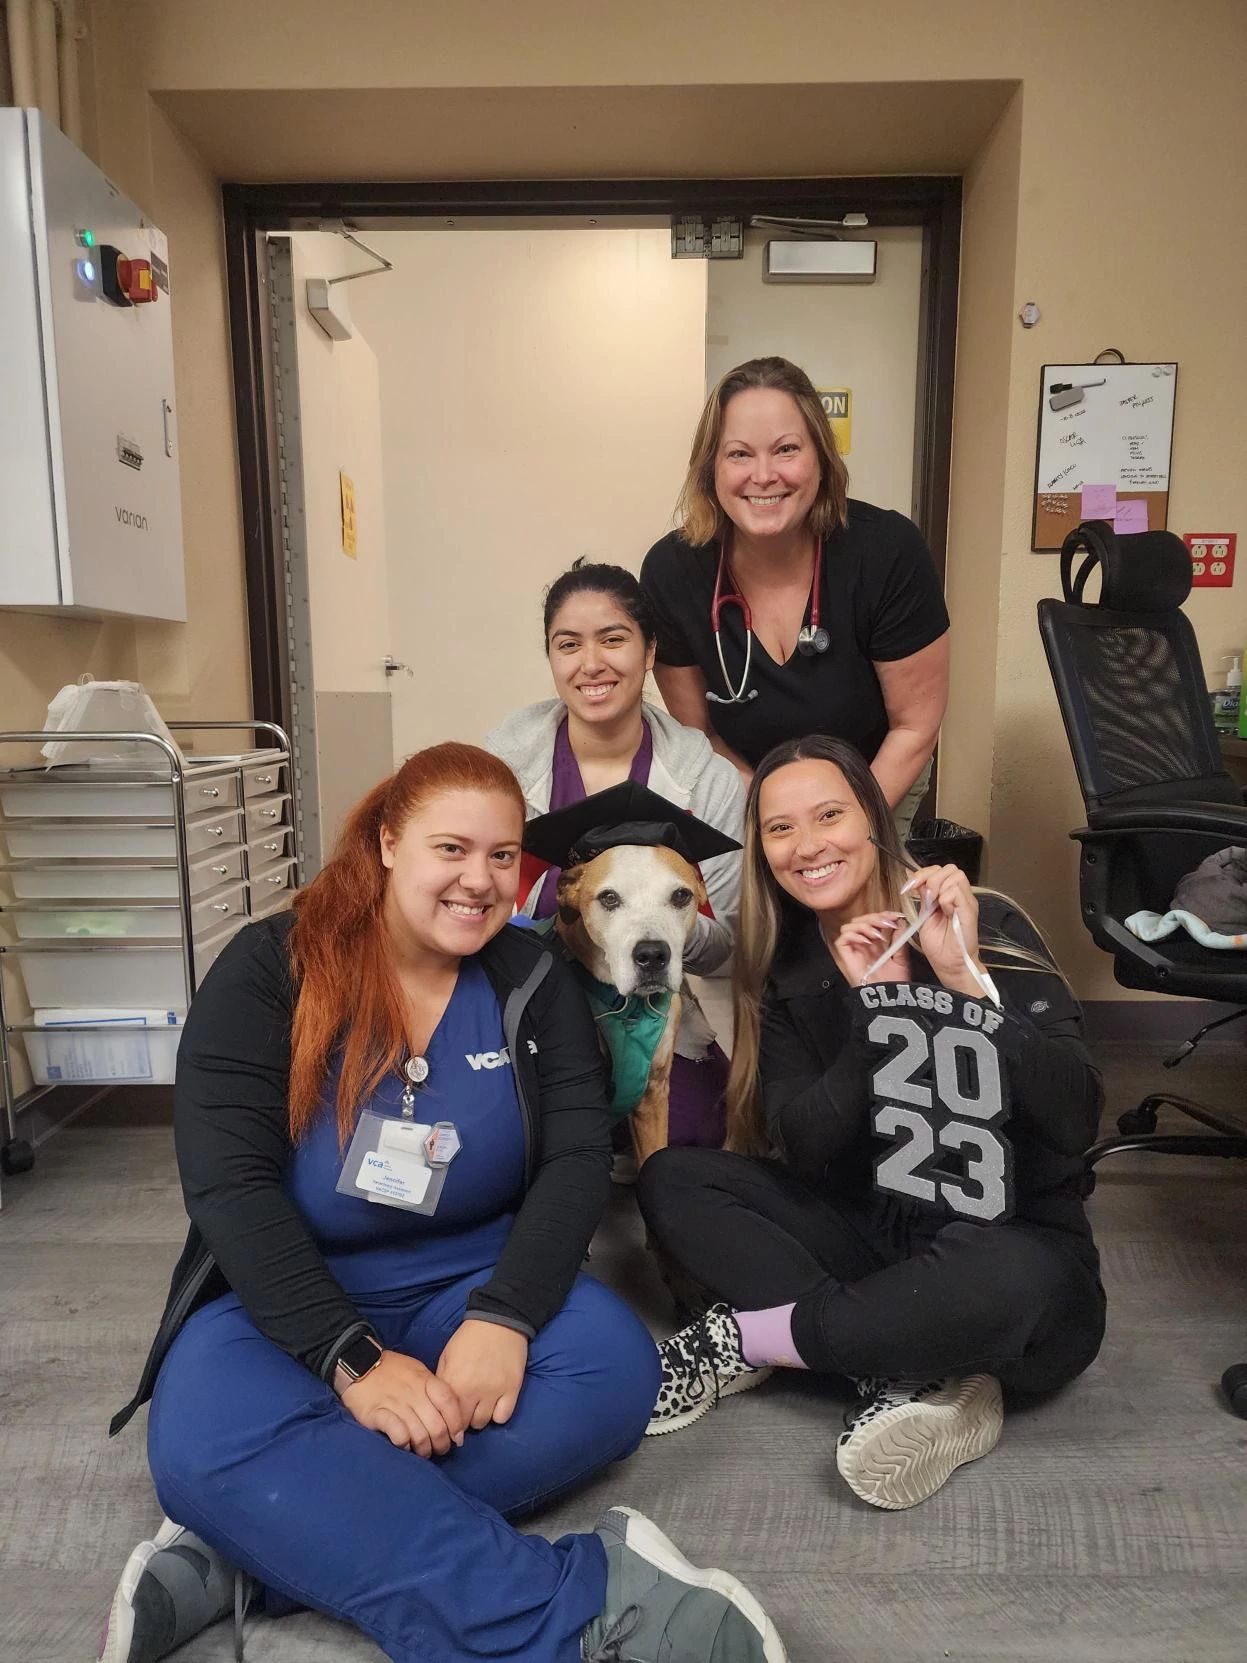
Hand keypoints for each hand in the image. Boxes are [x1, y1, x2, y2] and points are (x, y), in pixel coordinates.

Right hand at [339, 1350, 465, 1456]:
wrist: (358, 1363)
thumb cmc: (392, 1370)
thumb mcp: (417, 1371)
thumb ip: (432, 1389)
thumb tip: (450, 1415)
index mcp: (425, 1380)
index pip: (450, 1403)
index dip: (457, 1423)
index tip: (456, 1436)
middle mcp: (414, 1393)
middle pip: (437, 1425)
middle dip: (442, 1444)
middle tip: (440, 1449)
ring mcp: (396, 1404)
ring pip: (420, 1435)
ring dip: (424, 1449)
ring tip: (423, 1452)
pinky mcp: (377, 1414)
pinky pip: (398, 1434)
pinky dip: (404, 1444)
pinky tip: (404, 1446)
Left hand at [437, 1319, 528, 1429]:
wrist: (498, 1320)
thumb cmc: (469, 1338)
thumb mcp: (447, 1356)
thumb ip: (443, 1382)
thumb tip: (440, 1404)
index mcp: (454, 1381)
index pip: (446, 1416)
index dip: (445, 1420)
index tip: (447, 1420)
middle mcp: (473, 1390)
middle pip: (463, 1424)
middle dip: (461, 1421)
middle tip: (463, 1413)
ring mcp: (494, 1391)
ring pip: (482, 1422)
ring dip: (479, 1417)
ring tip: (479, 1406)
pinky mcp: (512, 1388)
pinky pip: (503, 1417)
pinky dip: (497, 1414)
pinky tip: (494, 1405)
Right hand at [829, 911, 910, 986]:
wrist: (889, 998)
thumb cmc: (894, 982)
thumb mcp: (901, 957)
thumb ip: (899, 939)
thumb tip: (901, 921)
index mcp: (876, 943)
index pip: (873, 921)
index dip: (883, 915)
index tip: (896, 915)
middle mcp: (863, 945)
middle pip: (860, 920)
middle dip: (874, 917)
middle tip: (887, 922)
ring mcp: (854, 950)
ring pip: (849, 926)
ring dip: (864, 925)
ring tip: (877, 934)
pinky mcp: (846, 957)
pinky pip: (842, 940)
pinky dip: (854, 935)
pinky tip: (867, 941)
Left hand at [904, 864, 983, 994]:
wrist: (950, 966)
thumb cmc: (939, 946)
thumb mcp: (924, 916)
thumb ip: (922, 897)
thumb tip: (911, 877)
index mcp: (950, 895)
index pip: (939, 870)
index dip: (922, 873)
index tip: (909, 887)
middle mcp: (961, 896)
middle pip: (949, 868)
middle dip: (930, 877)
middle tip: (924, 897)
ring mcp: (967, 902)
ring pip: (955, 875)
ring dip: (938, 887)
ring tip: (934, 904)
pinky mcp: (970, 911)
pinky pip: (957, 892)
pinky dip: (945, 898)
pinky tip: (943, 911)